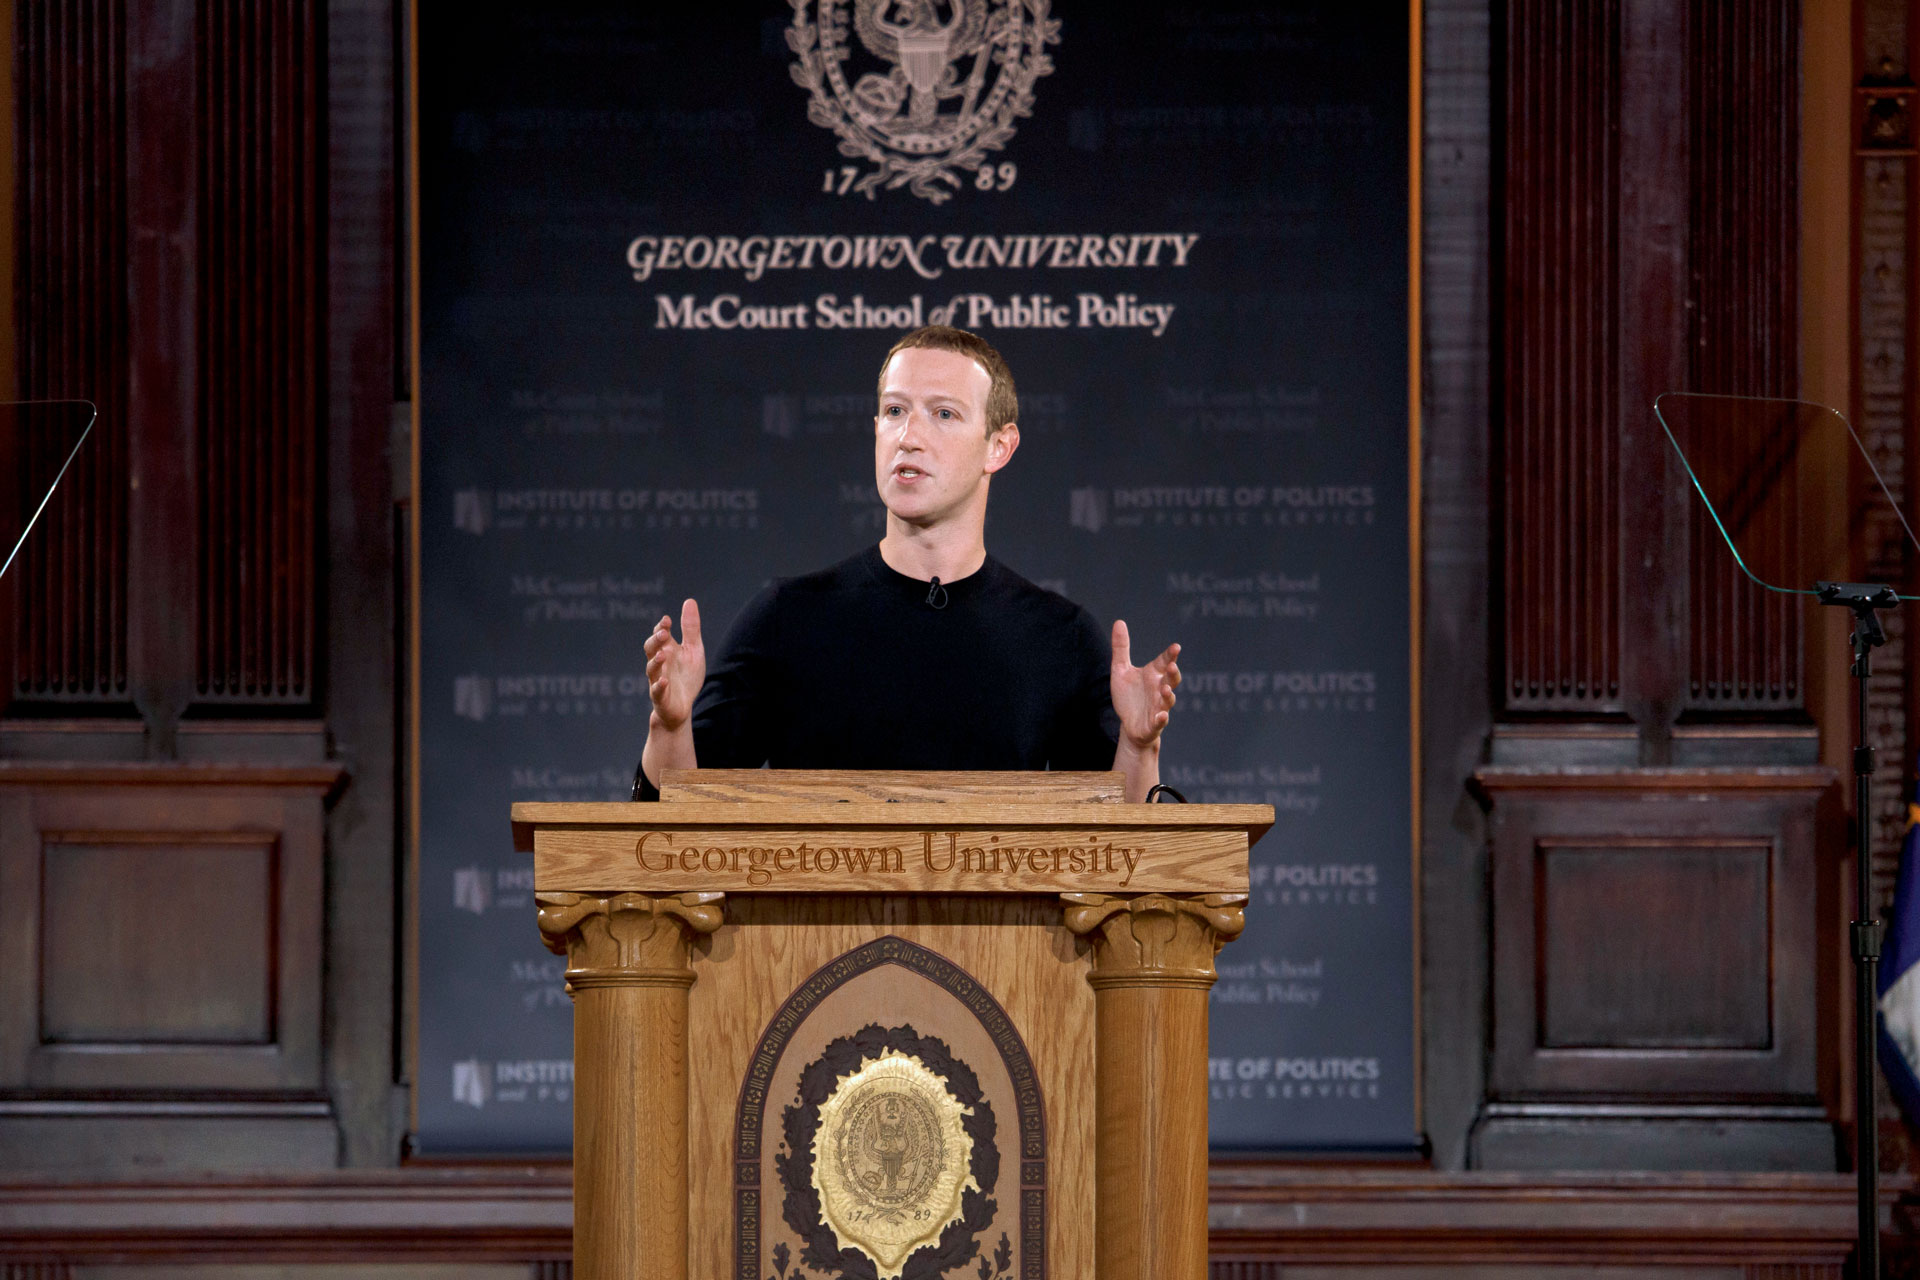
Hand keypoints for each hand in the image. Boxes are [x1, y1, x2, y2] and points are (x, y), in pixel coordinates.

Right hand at [644, 598, 704, 730]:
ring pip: (651, 669)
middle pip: (651, 649)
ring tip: (663, 655)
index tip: (667, 620)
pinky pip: (657, 692)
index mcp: (667, 650)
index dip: (661, 627)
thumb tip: (689, 600)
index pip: (660, 635)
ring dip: (656, 662)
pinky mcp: (661, 698)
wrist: (682, 707)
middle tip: (663, 633)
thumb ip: (690, 629)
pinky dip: (660, 686)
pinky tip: (665, 681)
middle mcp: (660, 664)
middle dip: (656, 641)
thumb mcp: (693, 650)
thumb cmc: (686, 677)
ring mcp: (658, 680)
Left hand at [1110, 620, 1179, 749]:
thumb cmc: (1129, 696)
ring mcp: (1159, 706)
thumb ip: (1121, 648)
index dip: (1171, 655)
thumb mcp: (1121, 670)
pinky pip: (1160, 722)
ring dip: (1168, 695)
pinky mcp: (1154, 724)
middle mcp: (1160, 689)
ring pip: (1168, 700)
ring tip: (1165, 689)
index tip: (1175, 647)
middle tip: (1172, 666)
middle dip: (1174, 673)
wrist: (1128, 724)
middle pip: (1172, 679)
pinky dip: (1161, 719)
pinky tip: (1161, 716)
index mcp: (1154, 674)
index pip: (1165, 661)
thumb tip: (1119, 622)